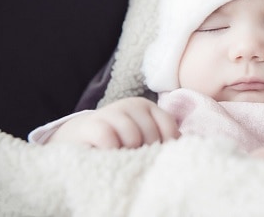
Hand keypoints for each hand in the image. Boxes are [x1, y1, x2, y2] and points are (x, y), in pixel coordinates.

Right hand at [47, 97, 179, 147]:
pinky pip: (110, 139)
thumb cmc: (118, 139)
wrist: (79, 136)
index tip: (158, 155)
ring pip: (133, 137)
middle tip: (136, 158)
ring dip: (129, 152)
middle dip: (146, 151)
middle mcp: (132, 105)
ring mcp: (111, 112)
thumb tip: (184, 147)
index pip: (168, 126)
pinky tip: (110, 155)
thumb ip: (160, 137)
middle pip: (151, 134)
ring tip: (123, 157)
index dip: (167, 144)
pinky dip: (112, 151)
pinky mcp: (93, 124)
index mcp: (147, 107)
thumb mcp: (141, 134)